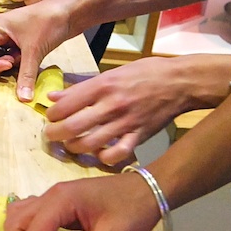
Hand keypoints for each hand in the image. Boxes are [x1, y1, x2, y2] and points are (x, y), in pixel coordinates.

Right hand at [0, 0, 71, 100]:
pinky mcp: (25, 40)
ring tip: (28, 59)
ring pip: (4, 58)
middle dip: (3, 65)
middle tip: (18, 63)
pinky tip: (34, 59)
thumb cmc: (50, 22)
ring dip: (14, 64)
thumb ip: (26, 76)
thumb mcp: (34, 51)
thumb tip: (23, 99)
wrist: (72, 12)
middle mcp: (1, 31)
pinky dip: (23, 62)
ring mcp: (13, 35)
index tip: (9, 65)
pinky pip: (16, 56)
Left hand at [44, 57, 201, 165]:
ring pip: (90, 144)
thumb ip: (82, 87)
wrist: (179, 82)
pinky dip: (104, 158)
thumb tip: (54, 96)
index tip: (50, 117)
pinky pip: (116, 155)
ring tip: (70, 145)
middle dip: (55, 135)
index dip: (52, 114)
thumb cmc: (145, 73)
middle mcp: (111, 104)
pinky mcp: (139, 136)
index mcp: (103, 85)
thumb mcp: (112, 73)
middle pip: (73, 127)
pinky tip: (99, 154)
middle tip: (51, 135)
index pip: (66, 104)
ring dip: (74, 148)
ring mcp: (125, 122)